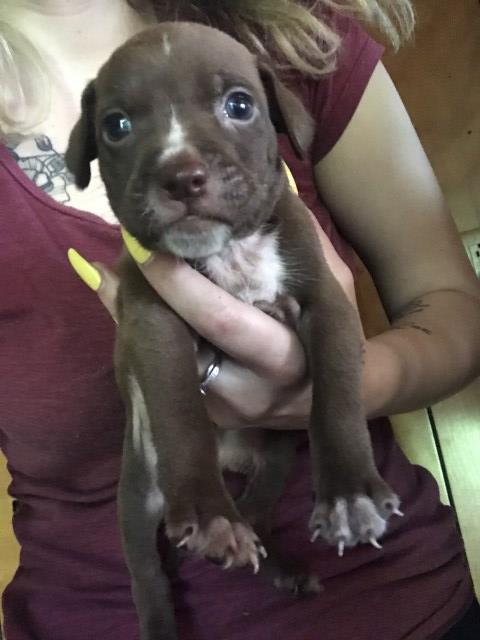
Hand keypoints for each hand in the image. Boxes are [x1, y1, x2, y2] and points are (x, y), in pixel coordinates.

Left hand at [69, 216, 360, 428]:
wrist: (328, 395)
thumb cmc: (333, 329)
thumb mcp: (331, 283)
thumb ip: (300, 241)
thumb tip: (262, 185)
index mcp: (286, 357)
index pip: (222, 321)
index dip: (180, 285)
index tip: (147, 245)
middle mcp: (248, 393)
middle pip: (181, 345)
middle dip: (146, 297)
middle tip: (128, 249)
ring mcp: (221, 411)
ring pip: (163, 362)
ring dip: (137, 313)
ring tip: (127, 267)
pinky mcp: (204, 414)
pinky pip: (163, 373)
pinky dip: (144, 334)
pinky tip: (133, 299)